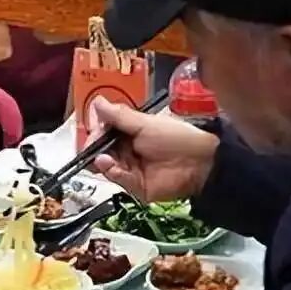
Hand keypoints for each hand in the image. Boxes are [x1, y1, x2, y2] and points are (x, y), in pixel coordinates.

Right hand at [89, 98, 218, 201]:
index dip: (95, 131)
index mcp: (130, 132)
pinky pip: (118, 180)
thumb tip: (97, 102)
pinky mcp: (136, 187)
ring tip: (102, 157)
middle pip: (100, 150)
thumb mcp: (145, 123)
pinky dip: (112, 172)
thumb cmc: (176, 137)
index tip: (92, 130)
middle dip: (93, 148)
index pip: (104, 132)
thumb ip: (119, 116)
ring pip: (106, 166)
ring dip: (101, 161)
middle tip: (91, 146)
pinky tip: (110, 165)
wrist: (199, 163)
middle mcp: (128, 150)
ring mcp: (131, 169)